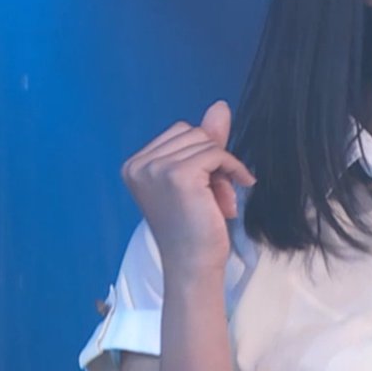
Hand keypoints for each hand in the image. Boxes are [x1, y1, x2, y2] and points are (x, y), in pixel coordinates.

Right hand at [121, 100, 256, 277]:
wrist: (193, 265)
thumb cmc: (194, 227)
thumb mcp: (199, 178)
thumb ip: (206, 141)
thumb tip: (220, 105)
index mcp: (135, 165)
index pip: (180, 131)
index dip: (201, 154)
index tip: (205, 186)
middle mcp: (139, 164)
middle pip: (193, 132)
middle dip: (212, 159)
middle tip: (214, 194)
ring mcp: (156, 169)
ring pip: (207, 142)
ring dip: (222, 170)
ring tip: (218, 201)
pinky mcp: (178, 175)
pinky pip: (218, 153)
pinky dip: (234, 169)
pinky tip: (236, 191)